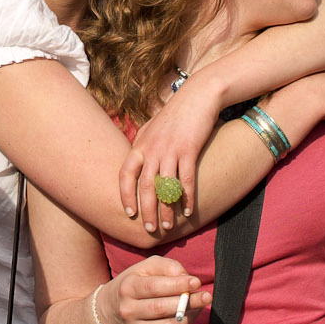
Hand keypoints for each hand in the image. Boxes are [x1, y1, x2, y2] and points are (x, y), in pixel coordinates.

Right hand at [102, 256, 209, 323]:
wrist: (112, 310)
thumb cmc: (135, 283)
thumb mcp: (145, 267)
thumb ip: (167, 266)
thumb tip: (187, 278)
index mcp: (128, 288)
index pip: (153, 287)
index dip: (177, 285)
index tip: (196, 282)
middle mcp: (129, 310)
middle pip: (162, 309)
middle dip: (189, 302)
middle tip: (207, 296)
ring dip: (190, 317)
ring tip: (200, 306)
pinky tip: (189, 319)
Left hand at [126, 85, 224, 231]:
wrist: (199, 95)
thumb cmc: (176, 113)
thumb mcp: (153, 127)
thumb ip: (143, 145)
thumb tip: (135, 162)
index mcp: (140, 144)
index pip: (125, 173)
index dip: (125, 194)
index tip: (127, 212)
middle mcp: (152, 148)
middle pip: (144, 185)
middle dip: (146, 210)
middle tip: (149, 228)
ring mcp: (170, 149)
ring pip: (164, 187)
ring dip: (165, 209)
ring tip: (167, 226)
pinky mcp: (189, 150)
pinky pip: (186, 180)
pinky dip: (186, 198)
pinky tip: (188, 211)